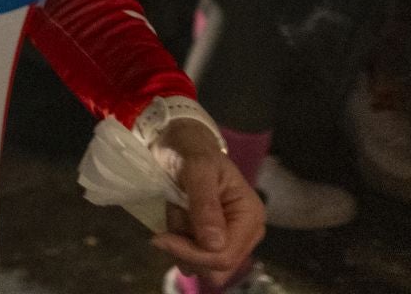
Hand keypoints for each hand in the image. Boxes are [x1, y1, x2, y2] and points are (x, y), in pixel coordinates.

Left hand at [152, 123, 265, 281]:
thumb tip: (214, 245)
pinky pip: (193, 255)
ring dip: (180, 243)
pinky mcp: (213, 238)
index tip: (160, 238)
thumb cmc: (192, 150)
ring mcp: (230, 237)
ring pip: (202, 265)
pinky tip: (176, 218)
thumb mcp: (197, 169)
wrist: (182, 142)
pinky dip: (178, 240)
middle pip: (216, 267)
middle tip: (164, 227)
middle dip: (185, 250)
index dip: (192, 254)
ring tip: (175, 213)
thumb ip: (205, 205)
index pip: (225, 256)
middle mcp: (245, 233)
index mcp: (250, 216)